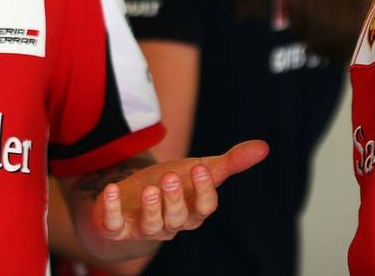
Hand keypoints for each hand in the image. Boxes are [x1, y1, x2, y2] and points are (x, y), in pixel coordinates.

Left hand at [91, 140, 267, 241]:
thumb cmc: (173, 186)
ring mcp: (144, 227)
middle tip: (171, 177)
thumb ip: (230, 162)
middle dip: (176, 199)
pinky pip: (115, 224)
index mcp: (193, 210)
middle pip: (179, 218)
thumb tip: (263, 147)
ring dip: (152, 208)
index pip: (204, 206)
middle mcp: (172, 223)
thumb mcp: (199, 170)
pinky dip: (112, 209)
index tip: (201, 168)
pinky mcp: (117, 227)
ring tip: (151, 188)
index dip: (203, 190)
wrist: (135, 200)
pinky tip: (111, 190)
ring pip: (153, 225)